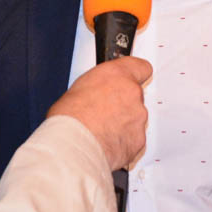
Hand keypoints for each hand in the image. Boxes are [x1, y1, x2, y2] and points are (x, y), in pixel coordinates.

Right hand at [47, 56, 151, 170]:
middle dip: (123, 105)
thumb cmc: (71, 117)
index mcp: (117, 74)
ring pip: (135, 119)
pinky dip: (123, 142)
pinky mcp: (139, 139)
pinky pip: (133, 139)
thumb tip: (95, 94)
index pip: (141, 67)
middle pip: (135, 96)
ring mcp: (138, 117)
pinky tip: (105, 144)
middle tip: (103, 113)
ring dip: (123, 124)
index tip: (133, 78)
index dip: (136, 74)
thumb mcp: (78, 88)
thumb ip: (98, 87)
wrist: (75, 144)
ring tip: (100, 131)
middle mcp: (132, 93)